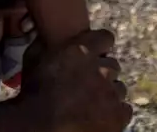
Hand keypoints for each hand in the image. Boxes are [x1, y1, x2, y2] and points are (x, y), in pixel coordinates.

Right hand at [18, 29, 132, 131]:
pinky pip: (124, 108)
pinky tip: (99, 114)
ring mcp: (112, 92)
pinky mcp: (119, 114)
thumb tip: (48, 33)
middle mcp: (101, 68)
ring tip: (92, 100)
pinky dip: (114, 111)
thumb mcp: (32, 58)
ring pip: (119, 87)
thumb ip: (45, 43)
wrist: (42, 125)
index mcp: (81, 50)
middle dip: (102, 70)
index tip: (95, 50)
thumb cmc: (34, 91)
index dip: (101, 44)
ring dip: (108, 91)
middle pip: (113, 64)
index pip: (105, 37)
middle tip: (88, 80)